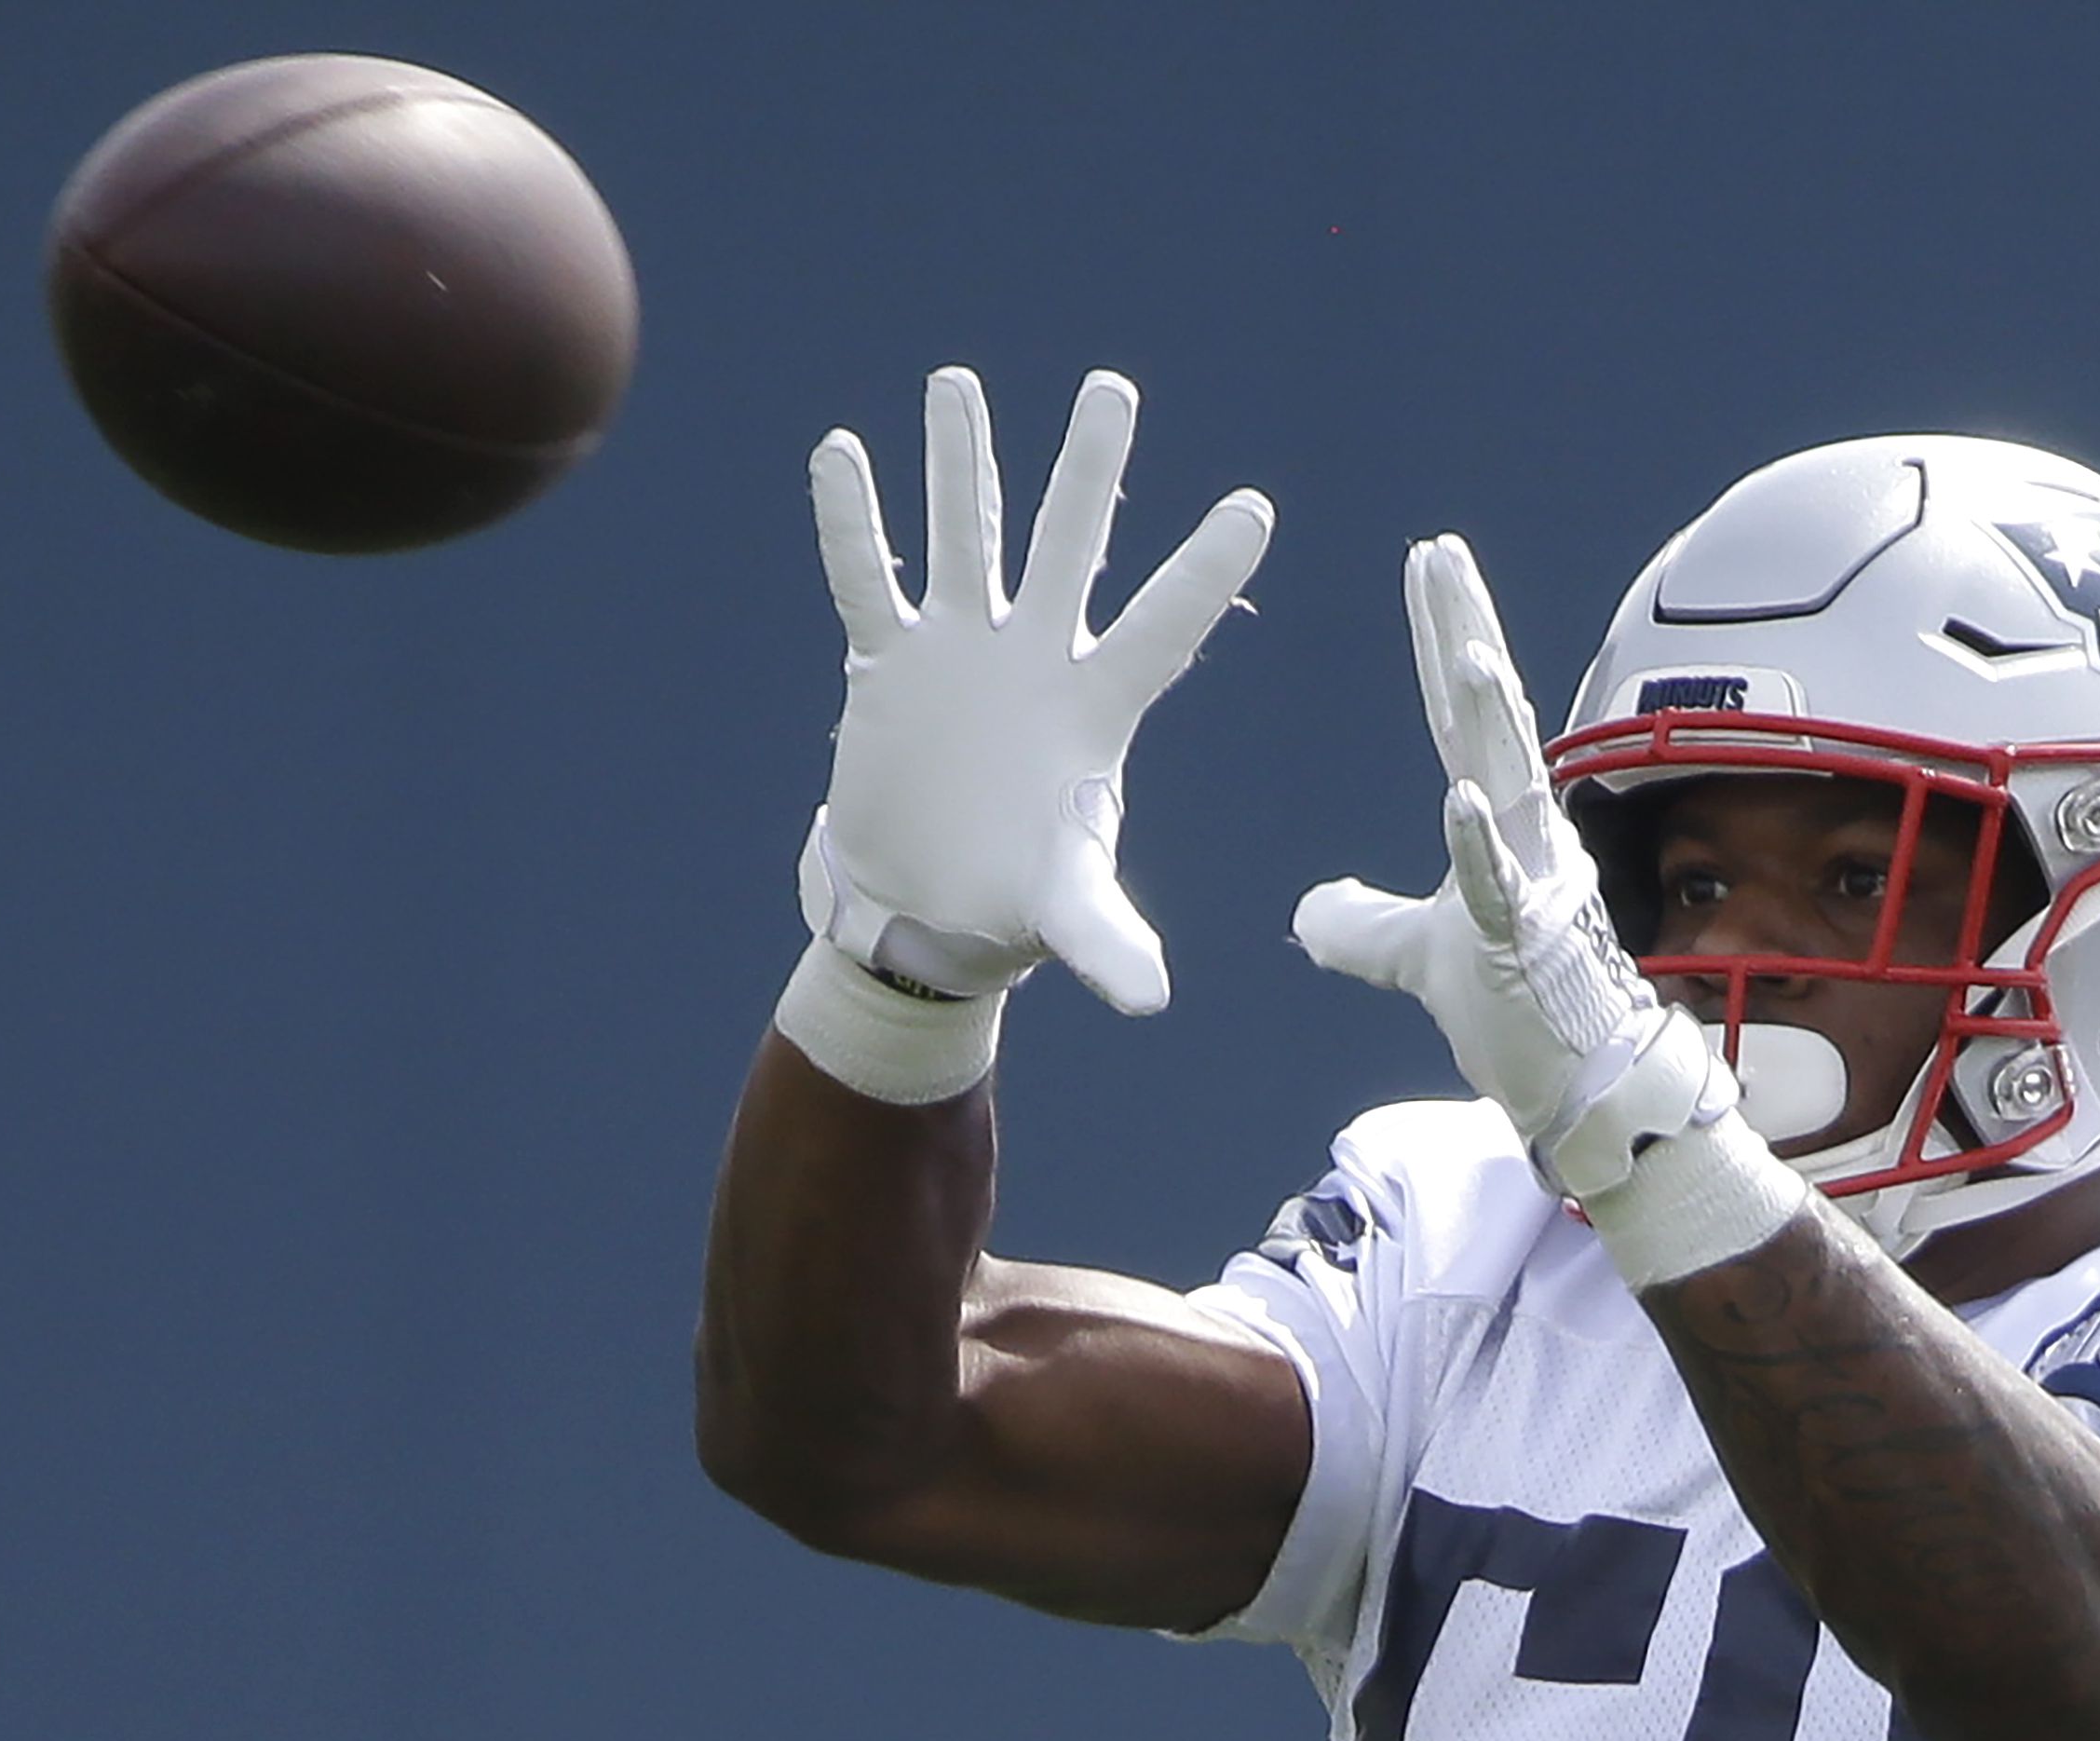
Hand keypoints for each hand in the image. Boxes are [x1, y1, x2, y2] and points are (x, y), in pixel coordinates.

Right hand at [805, 368, 1271, 1010]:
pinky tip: (843, 452)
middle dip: (1087, 470)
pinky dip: (855, 523)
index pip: (1163, 626)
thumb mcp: (1066, 916)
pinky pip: (867, 581)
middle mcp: (1034, 660)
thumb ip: (1105, 939)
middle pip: (1067, 546)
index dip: (1205, 571)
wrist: (924, 913)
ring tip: (957, 382)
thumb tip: (1150, 998)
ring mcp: (961, 652)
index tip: (1256, 506)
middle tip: (1112, 388)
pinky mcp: (890, 667)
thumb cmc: (1012, 910)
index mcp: (1095, 709)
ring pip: (963, 536)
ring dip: (961, 463)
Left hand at [1293, 537, 1729, 1193]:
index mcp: (1498, 824)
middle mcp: (1525, 836)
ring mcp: (1533, 886)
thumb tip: (1307, 910)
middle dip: (1467, 634)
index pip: (1461, 714)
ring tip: (1470, 652)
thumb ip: (1363, 925)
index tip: (1429, 561)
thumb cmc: (1516, 1014)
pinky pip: (1501, 888)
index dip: (1444, 635)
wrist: (1579, 1088)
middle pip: (1488, 721)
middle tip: (1443, 557)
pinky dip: (1481, 844)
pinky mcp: (1528, 946)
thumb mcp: (1418, 960)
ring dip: (1492, 721)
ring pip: (1510, 786)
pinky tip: (1461, 799)